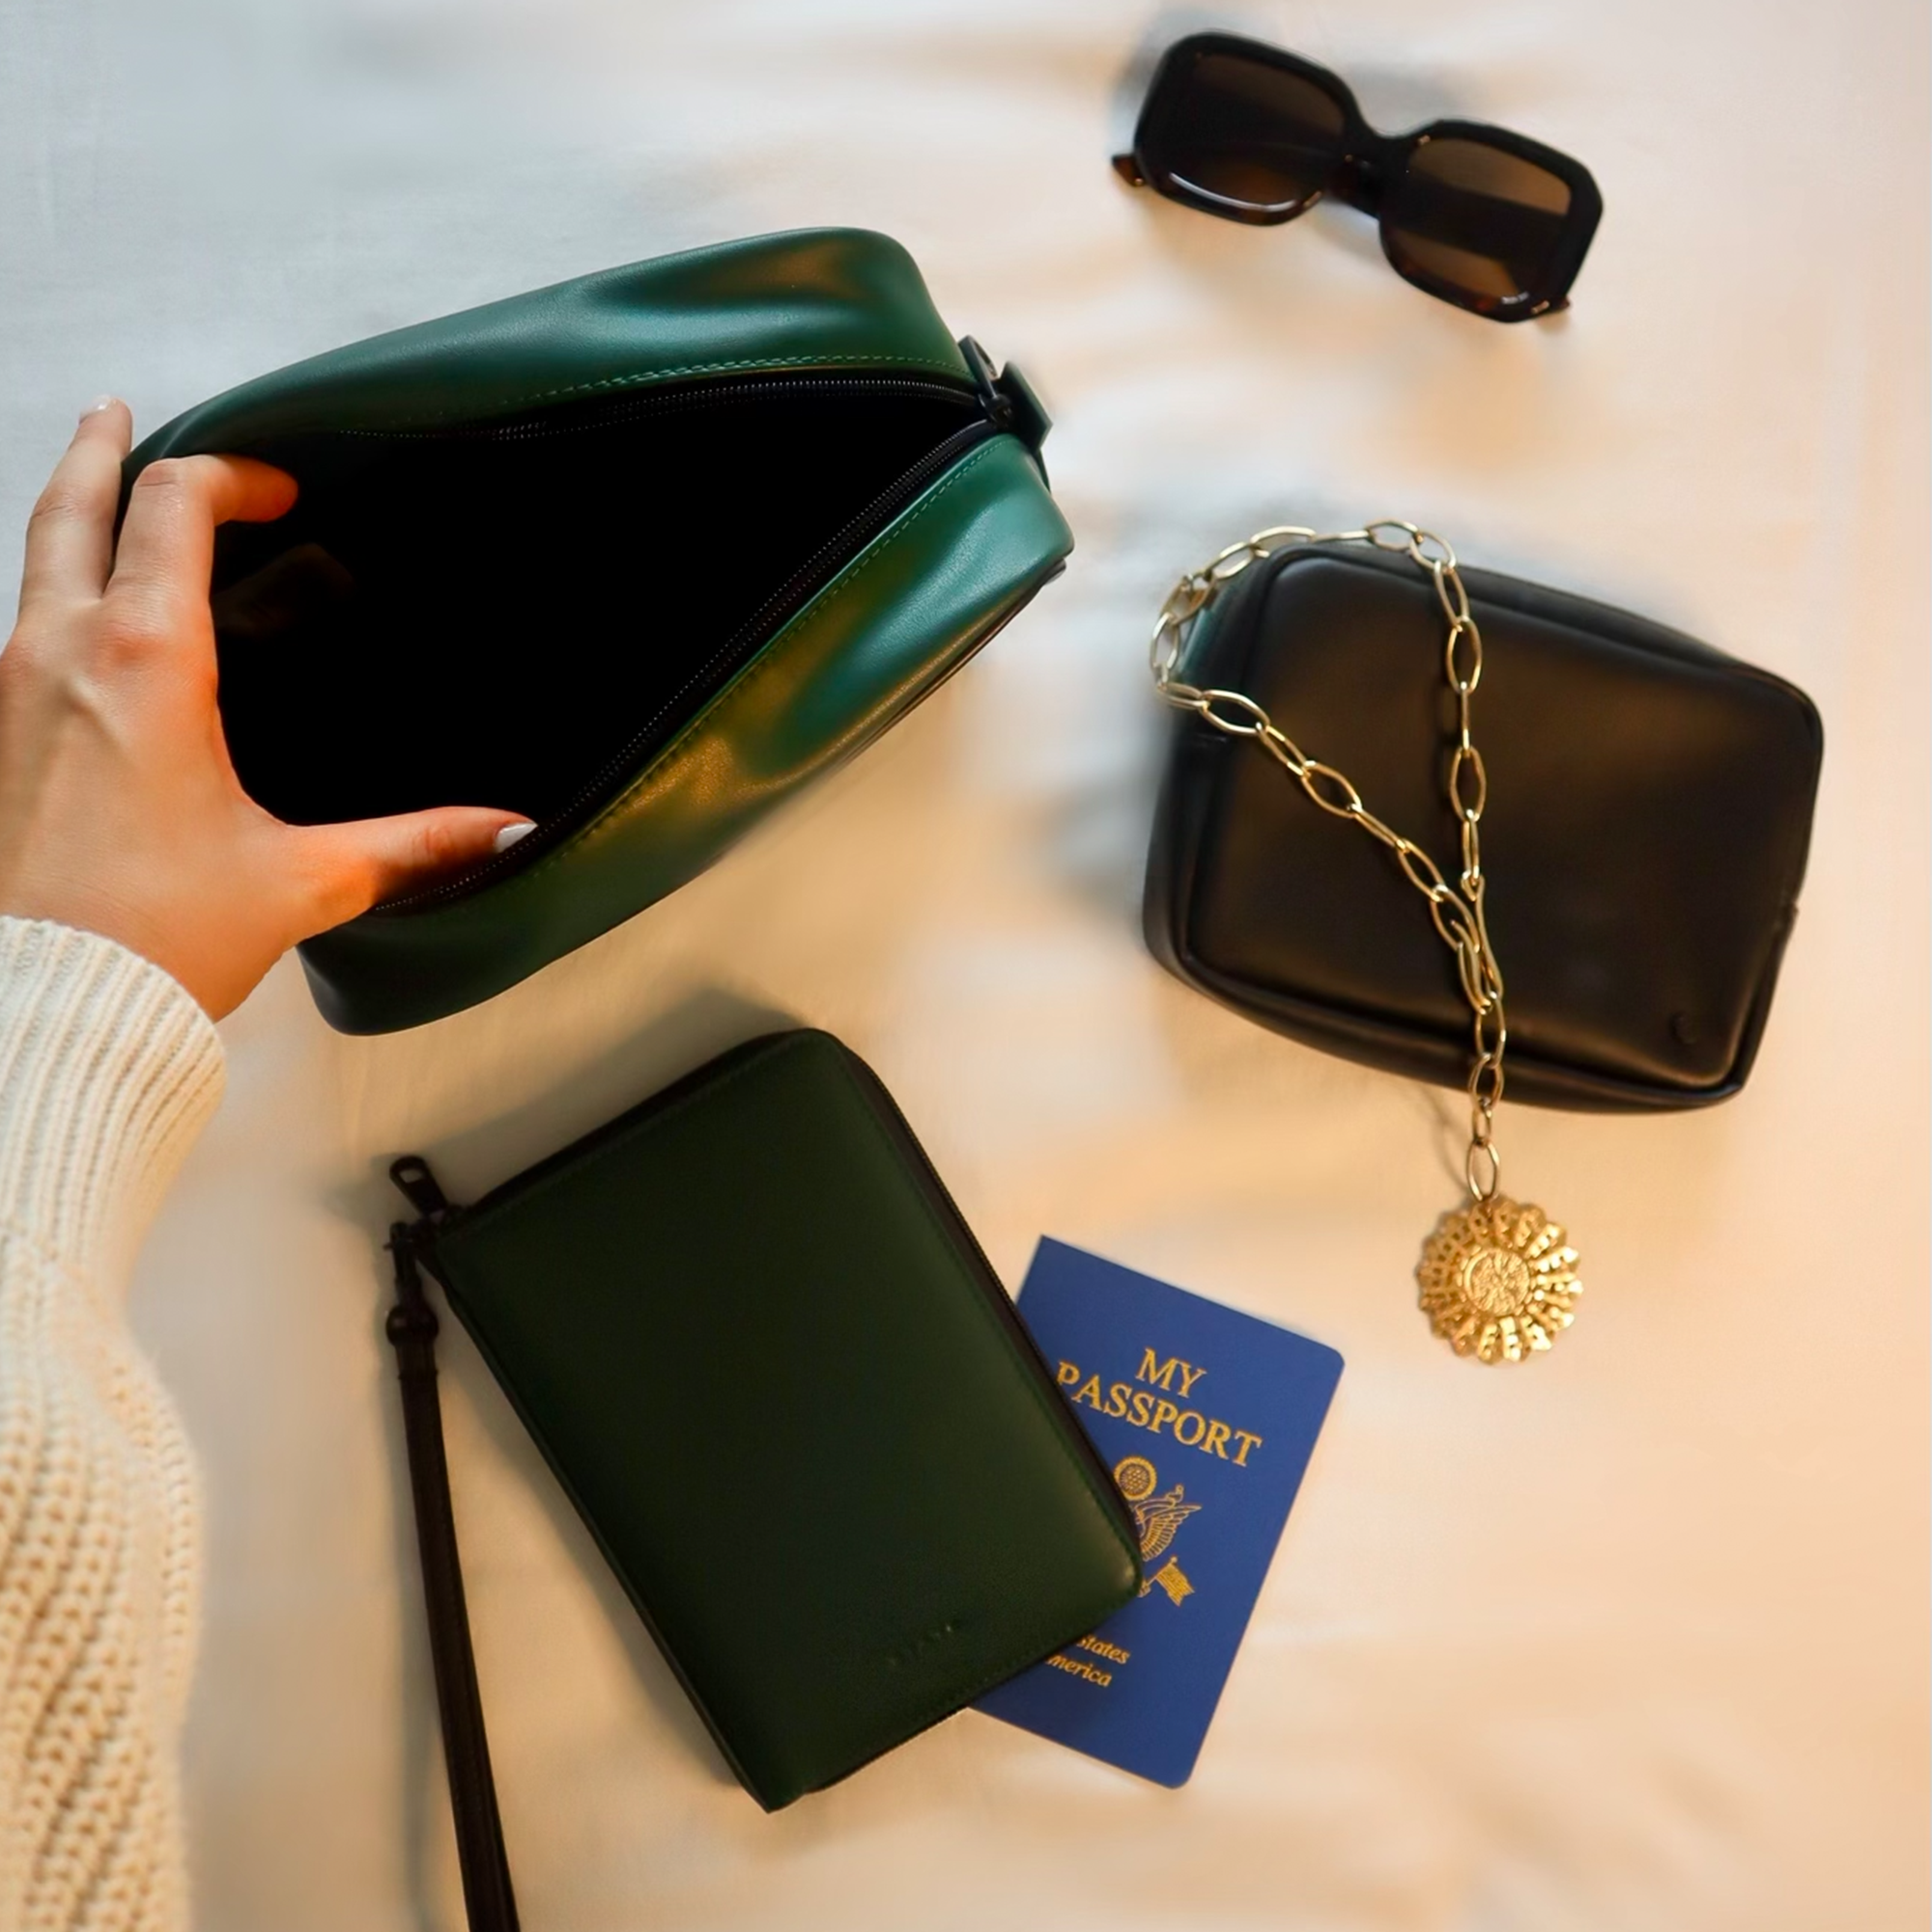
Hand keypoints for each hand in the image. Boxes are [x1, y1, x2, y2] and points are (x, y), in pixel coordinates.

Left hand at [0, 400, 532, 1018]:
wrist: (41, 1009)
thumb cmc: (150, 940)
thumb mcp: (301, 880)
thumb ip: (414, 845)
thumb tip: (505, 832)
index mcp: (145, 662)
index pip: (176, 507)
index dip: (231, 476)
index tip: (277, 491)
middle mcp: (60, 654)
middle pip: (71, 505)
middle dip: (102, 449)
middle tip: (121, 414)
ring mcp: (8, 690)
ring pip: (31, 561)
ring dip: (68, 515)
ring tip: (96, 495)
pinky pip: (17, 629)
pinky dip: (51, 594)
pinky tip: (79, 624)